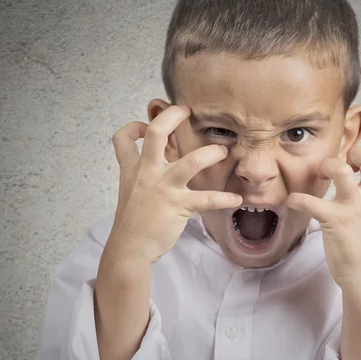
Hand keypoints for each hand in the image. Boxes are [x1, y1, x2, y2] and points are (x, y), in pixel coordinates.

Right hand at [107, 105, 242, 264]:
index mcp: (132, 170)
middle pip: (156, 133)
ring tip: (223, 152)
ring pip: (191, 162)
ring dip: (211, 154)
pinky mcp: (179, 205)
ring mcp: (164, 187)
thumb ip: (142, 176)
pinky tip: (236, 199)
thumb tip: (158, 165)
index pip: (123, 138)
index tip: (144, 125)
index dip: (133, 126)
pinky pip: (207, 198)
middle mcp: (147, 173)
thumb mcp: (130, 192)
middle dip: (173, 116)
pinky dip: (225, 198)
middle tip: (187, 111)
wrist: (129, 248)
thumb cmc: (132, 223)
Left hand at [286, 146, 360, 285]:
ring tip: (321, 175)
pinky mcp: (333, 221)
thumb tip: (360, 191)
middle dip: (356, 152)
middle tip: (343, 165)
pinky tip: (293, 202)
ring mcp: (353, 209)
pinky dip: (297, 199)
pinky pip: (309, 202)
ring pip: (341, 170)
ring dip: (327, 165)